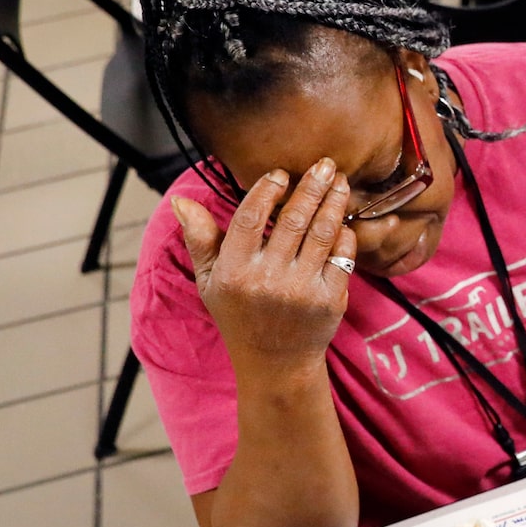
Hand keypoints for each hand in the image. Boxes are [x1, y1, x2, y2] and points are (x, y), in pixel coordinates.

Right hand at [171, 161, 356, 377]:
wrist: (275, 362)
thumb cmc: (239, 315)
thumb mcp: (210, 281)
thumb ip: (200, 239)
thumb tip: (181, 200)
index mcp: (235, 271)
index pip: (250, 218)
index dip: (266, 190)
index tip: (280, 174)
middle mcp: (268, 280)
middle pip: (293, 220)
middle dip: (311, 186)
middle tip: (325, 164)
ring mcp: (302, 290)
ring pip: (322, 233)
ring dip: (333, 202)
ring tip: (340, 182)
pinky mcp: (330, 300)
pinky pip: (343, 256)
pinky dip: (344, 235)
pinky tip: (342, 220)